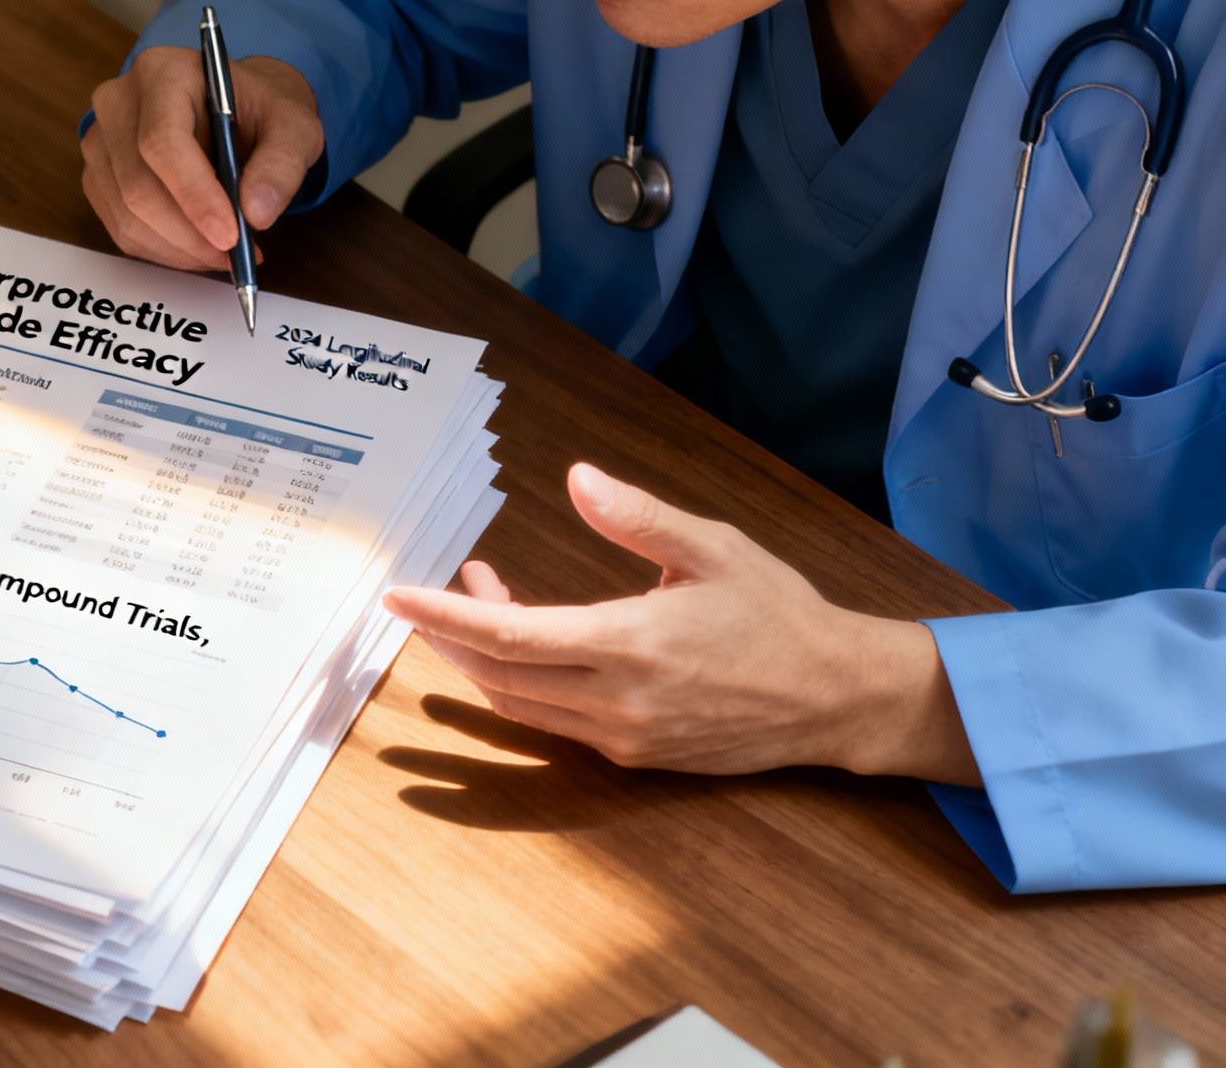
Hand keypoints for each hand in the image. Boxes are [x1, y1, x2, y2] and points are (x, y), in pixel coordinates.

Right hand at [81, 47, 322, 270]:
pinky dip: (163, 250)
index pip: (162, 141)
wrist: (235, 108)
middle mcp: (119, 101)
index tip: (229, 237)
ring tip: (225, 254)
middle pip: (138, 185)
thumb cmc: (261, 112)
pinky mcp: (98, 175)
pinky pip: (121, 227)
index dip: (193, 195)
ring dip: (179, 249)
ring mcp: (100, 140)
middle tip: (235, 255)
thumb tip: (257, 214)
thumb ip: (282, 165)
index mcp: (163, 72)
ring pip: (127, 214)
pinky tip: (197, 248)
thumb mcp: (293, 127)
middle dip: (189, 233)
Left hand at [383, 463, 978, 783]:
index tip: (398, 595)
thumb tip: (578, 477)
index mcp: (633, 644)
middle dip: (452, 637)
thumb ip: (638, 517)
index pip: (512, 635)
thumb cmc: (776, 613)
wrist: (835, 698)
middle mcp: (619, 701)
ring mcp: (624, 737)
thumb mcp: (713, 547)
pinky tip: (531, 642)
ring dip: (483, 661)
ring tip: (481, 604)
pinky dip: (523, 683)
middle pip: (499, 677)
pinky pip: (554, 723)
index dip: (446, 617)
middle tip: (436, 593)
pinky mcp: (635, 757)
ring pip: (520, 706)